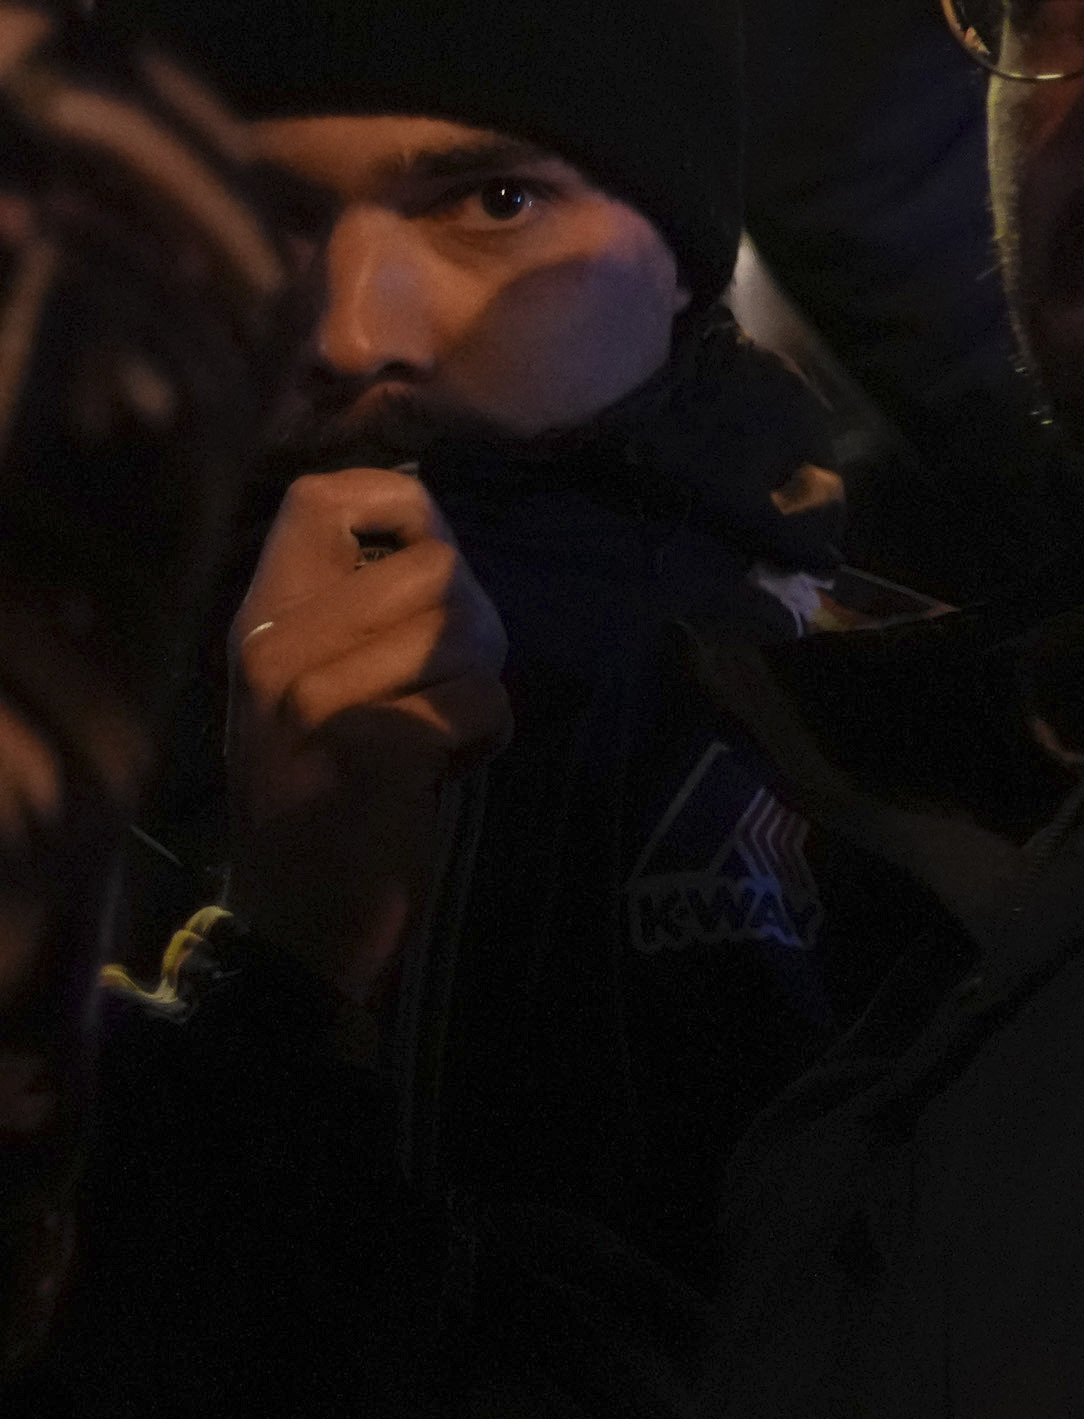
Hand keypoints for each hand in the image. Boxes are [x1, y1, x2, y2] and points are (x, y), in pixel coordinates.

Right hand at [221, 471, 508, 1011]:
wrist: (299, 922)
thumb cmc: (328, 794)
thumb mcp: (316, 685)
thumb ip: (356, 608)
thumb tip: (432, 525)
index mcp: (261, 621)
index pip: (321, 496)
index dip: (404, 506)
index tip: (425, 563)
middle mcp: (275, 648)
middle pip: (436, 565)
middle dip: (472, 626)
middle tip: (436, 690)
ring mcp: (316, 697)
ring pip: (468, 632)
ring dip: (477, 687)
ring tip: (426, 737)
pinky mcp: (373, 746)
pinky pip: (483, 700)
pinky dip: (488, 739)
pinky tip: (436, 776)